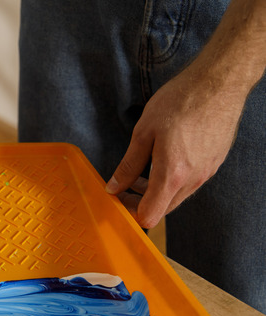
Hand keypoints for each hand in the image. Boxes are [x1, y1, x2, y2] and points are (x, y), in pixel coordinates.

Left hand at [105, 69, 243, 228]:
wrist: (217, 83)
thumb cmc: (180, 102)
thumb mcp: (143, 133)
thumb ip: (128, 165)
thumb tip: (114, 187)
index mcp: (172, 175)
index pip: (150, 215)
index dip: (131, 212)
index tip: (119, 199)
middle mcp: (193, 180)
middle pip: (163, 209)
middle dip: (141, 202)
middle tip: (125, 185)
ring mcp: (206, 173)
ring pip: (177, 196)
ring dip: (156, 190)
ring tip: (141, 171)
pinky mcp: (214, 164)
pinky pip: (190, 182)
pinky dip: (173, 180)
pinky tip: (163, 159)